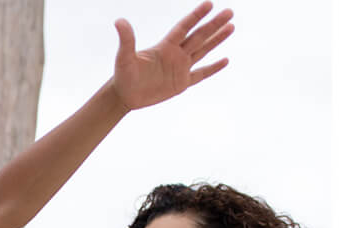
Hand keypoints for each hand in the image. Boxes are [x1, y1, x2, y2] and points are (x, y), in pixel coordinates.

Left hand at [110, 2, 234, 111]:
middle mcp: (175, 54)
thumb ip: (126, 40)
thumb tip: (119, 21)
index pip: (184, 27)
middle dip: (214, 24)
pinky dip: (213, 68)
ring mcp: (180, 68)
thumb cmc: (123, 75)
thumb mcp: (124, 57)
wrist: (125, 95)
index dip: (196, 16)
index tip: (210, 4)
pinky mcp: (182, 83)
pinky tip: (225, 60)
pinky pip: (201, 74)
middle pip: (199, 36)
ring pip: (203, 50)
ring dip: (217, 40)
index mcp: (165, 46)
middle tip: (229, 12)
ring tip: (231, 27)